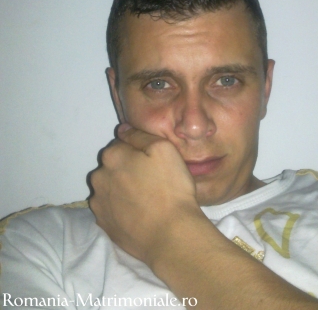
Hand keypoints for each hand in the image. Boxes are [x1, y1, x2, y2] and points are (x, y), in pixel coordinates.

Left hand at [89, 124, 198, 264]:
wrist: (170, 234)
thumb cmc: (170, 188)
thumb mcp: (163, 148)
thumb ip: (139, 135)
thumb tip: (123, 129)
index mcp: (112, 156)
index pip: (121, 144)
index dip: (138, 150)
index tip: (153, 161)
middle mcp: (98, 177)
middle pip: (113, 165)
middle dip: (127, 168)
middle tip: (151, 180)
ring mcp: (99, 203)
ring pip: (110, 187)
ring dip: (122, 188)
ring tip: (145, 198)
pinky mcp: (104, 224)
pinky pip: (111, 208)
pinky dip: (121, 208)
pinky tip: (139, 213)